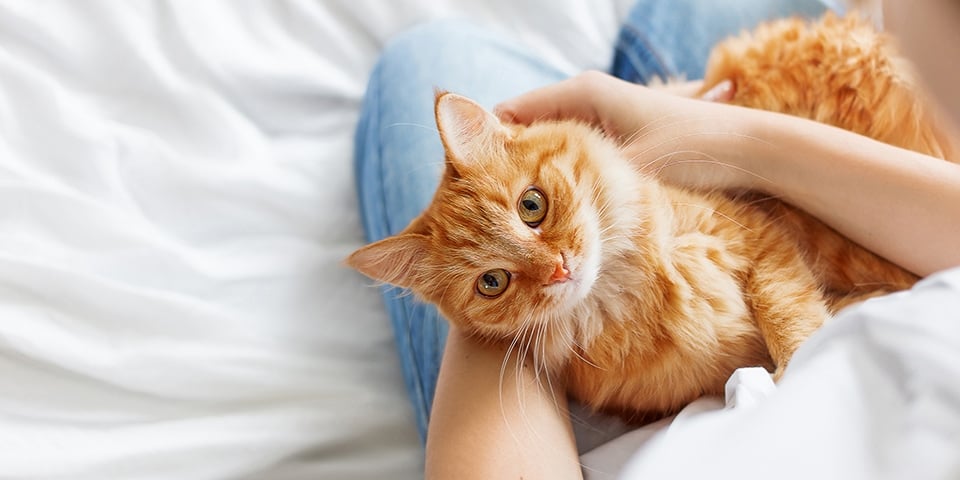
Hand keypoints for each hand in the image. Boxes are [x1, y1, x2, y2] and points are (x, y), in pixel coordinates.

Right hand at [495, 71, 757, 190]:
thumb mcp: (623, 171)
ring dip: (534, 171)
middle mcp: (585, 95)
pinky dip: (558, 172)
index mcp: (580, 92)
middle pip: (524, 127)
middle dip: (507, 163)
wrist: (747, 146)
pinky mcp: (614, 131)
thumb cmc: (689, 151)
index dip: (487, 148)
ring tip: (522, 212)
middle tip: (494, 209)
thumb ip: (571, 182)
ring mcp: (600, 112)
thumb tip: (528, 210)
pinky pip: (569, 149)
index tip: (476, 188)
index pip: (508, 113)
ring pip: (547, 141)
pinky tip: (557, 205)